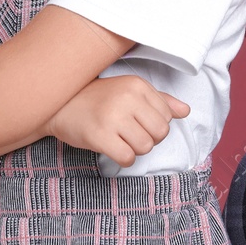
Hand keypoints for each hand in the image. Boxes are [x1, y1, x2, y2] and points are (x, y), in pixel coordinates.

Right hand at [48, 75, 189, 168]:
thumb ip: (160, 101)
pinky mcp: (99, 135)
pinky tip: (113, 149)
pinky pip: (128, 158)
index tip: (138, 123)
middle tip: (130, 134)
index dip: (155, 125)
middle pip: (160, 133)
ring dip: (136, 150)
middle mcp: (127, 98)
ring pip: (146, 147)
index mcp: (137, 85)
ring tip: (121, 140)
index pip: (167, 116)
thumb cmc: (98, 99)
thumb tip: (186, 111)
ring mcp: (112, 116)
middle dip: (149, 139)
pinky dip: (124, 159)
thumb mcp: (130, 92)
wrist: (59, 105)